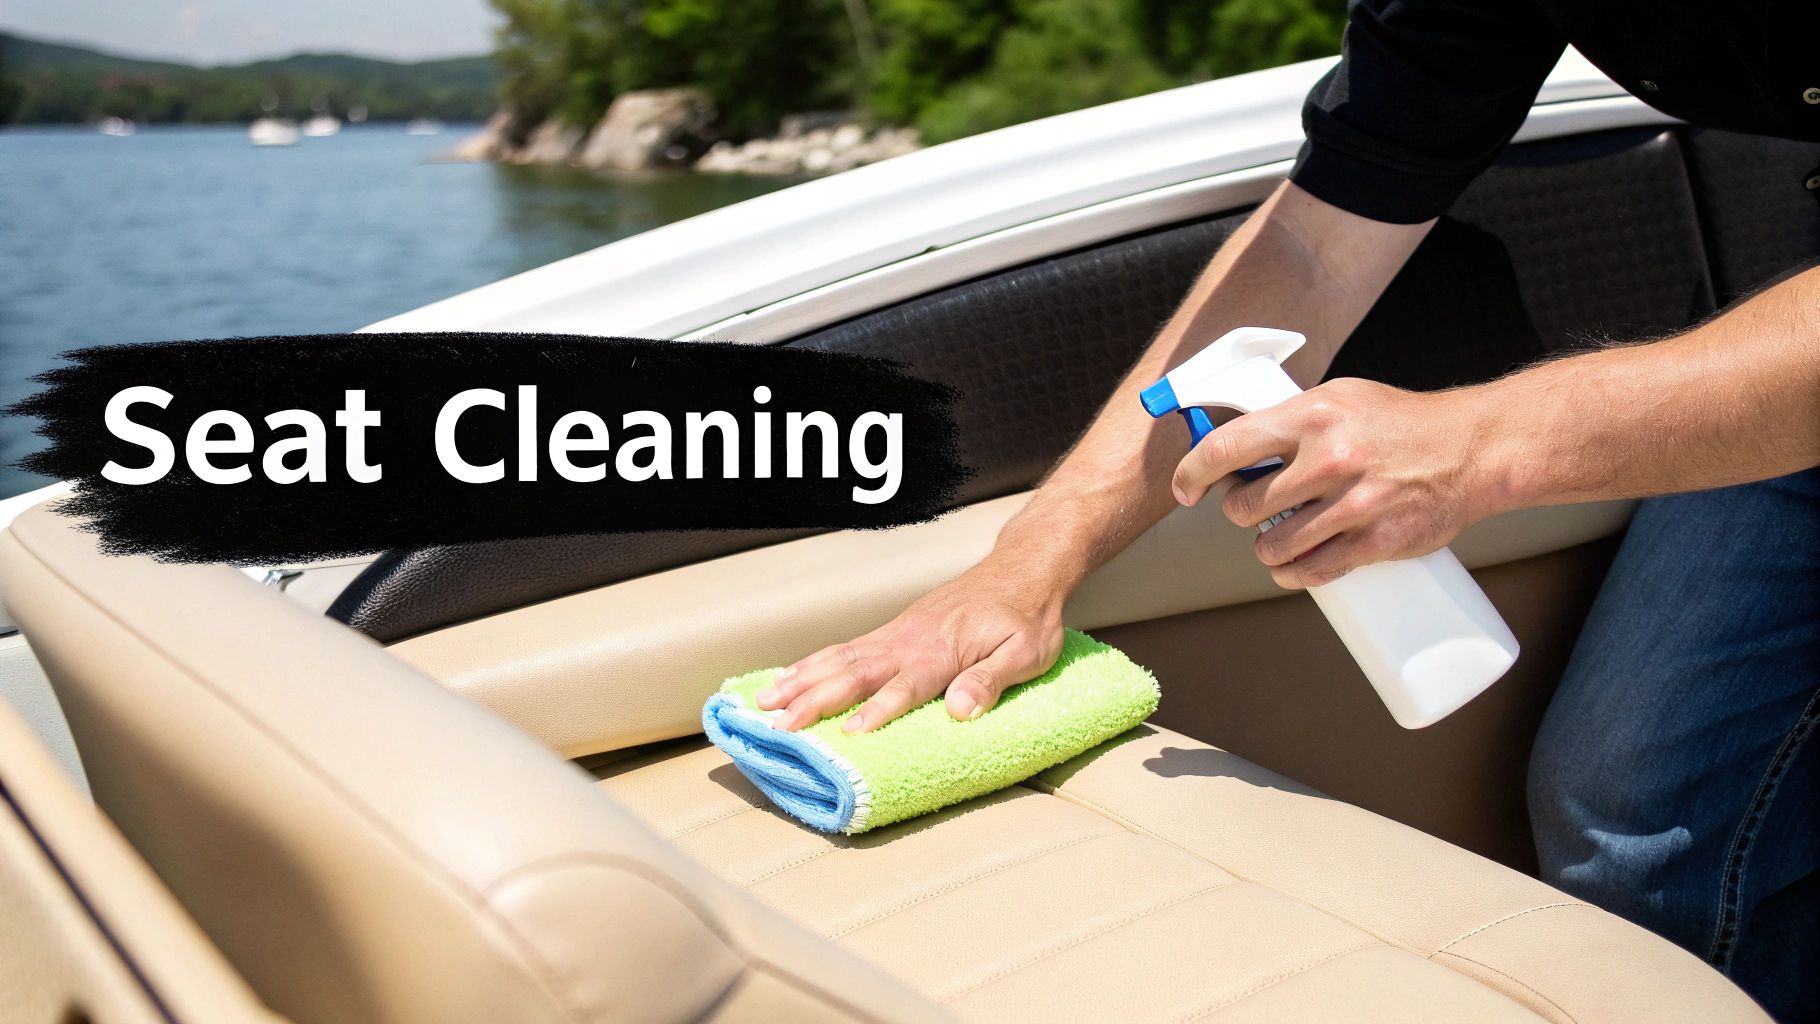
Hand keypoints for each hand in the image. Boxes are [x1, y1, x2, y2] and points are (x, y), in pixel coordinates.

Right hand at [757, 564, 1065, 732]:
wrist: (1022, 571)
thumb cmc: (1028, 618)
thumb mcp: (1027, 653)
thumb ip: (992, 680)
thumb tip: (960, 710)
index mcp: (943, 652)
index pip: (905, 686)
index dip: (878, 710)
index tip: (849, 734)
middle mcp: (910, 642)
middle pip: (856, 673)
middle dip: (815, 700)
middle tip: (780, 725)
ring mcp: (897, 635)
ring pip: (841, 658)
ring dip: (802, 681)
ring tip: (764, 701)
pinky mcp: (892, 631)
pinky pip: (844, 648)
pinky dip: (813, 663)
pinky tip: (790, 677)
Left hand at [1170, 378, 1505, 588]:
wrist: (1472, 449)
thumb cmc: (1400, 422)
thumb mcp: (1338, 399)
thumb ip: (1287, 421)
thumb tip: (1231, 448)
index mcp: (1312, 416)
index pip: (1225, 449)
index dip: (1192, 474)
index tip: (1186, 489)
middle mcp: (1330, 460)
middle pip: (1244, 507)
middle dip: (1243, 513)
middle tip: (1259, 506)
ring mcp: (1354, 505)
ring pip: (1272, 547)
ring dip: (1267, 548)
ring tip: (1280, 535)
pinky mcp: (1376, 542)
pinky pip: (1312, 573)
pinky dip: (1293, 574)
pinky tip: (1294, 565)